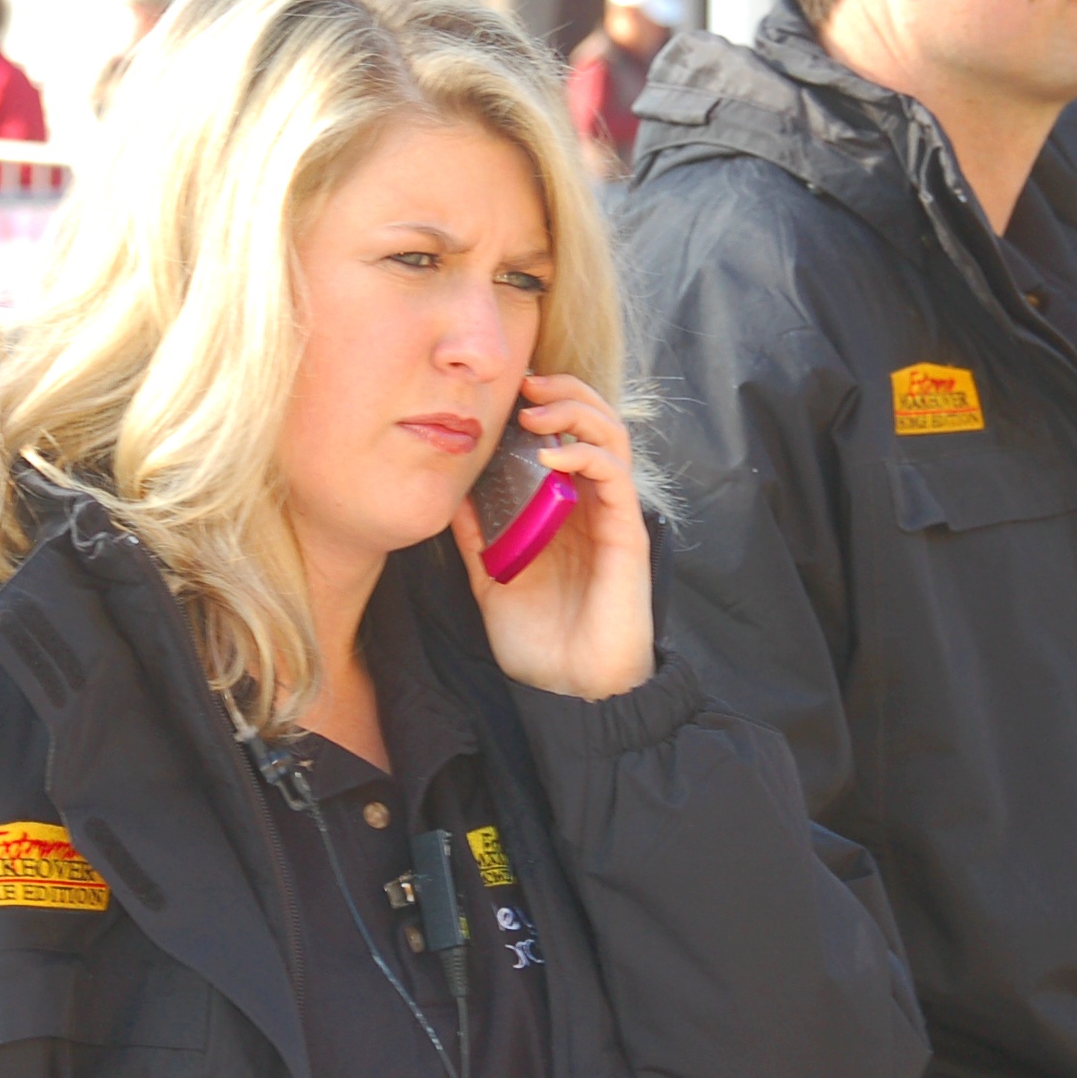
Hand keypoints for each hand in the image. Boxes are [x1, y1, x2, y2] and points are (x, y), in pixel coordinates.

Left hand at [452, 373, 653, 700]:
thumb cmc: (536, 642)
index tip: (507, 394)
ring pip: (613, 437)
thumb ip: (477, 536)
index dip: (544, 404)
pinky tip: (550, 458)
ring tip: (537, 411)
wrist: (567, 692)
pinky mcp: (626, 535)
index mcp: (564, 510)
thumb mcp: (492, 577)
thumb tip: (450, 493)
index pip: (565, 436)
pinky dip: (585, 455)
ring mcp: (611, 516)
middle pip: (595, 423)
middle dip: (565, 392)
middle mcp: (591, 505)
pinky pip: (615, 476)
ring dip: (578, 411)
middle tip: (526, 385)